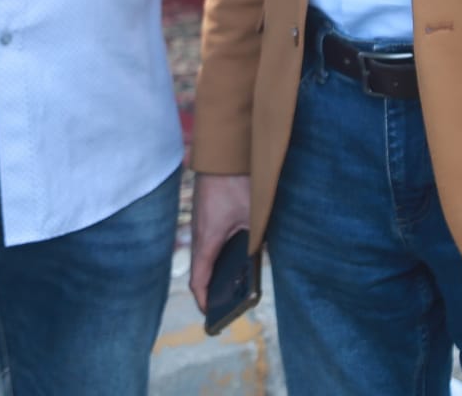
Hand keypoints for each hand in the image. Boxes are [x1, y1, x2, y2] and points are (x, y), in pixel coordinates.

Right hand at [189, 172, 250, 311]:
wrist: (224, 149)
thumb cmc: (237, 181)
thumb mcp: (253, 215)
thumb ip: (256, 238)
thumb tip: (262, 257)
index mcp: (208, 238)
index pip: (198, 279)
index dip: (204, 300)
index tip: (211, 313)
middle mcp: (199, 231)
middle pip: (201, 268)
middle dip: (211, 287)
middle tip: (227, 301)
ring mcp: (200, 219)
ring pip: (205, 251)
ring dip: (214, 266)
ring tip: (233, 279)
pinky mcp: (205, 209)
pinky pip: (208, 236)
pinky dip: (216, 249)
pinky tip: (234, 250)